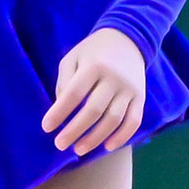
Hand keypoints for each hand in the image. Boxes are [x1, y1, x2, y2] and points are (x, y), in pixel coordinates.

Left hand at [41, 27, 145, 157]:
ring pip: (113, 119)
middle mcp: (114, 78)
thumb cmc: (92, 52)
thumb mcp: (73, 58)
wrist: (128, 39)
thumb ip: (64, 82)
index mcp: (93, 66)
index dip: (59, 112)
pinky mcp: (141, 96)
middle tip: (59, 144)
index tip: (46, 127)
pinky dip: (122, 137)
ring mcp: (130, 88)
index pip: (74, 93)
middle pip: (93, 110)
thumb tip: (61, 111)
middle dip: (74, 130)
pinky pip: (133, 121)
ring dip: (95, 138)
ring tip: (78, 149)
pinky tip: (107, 147)